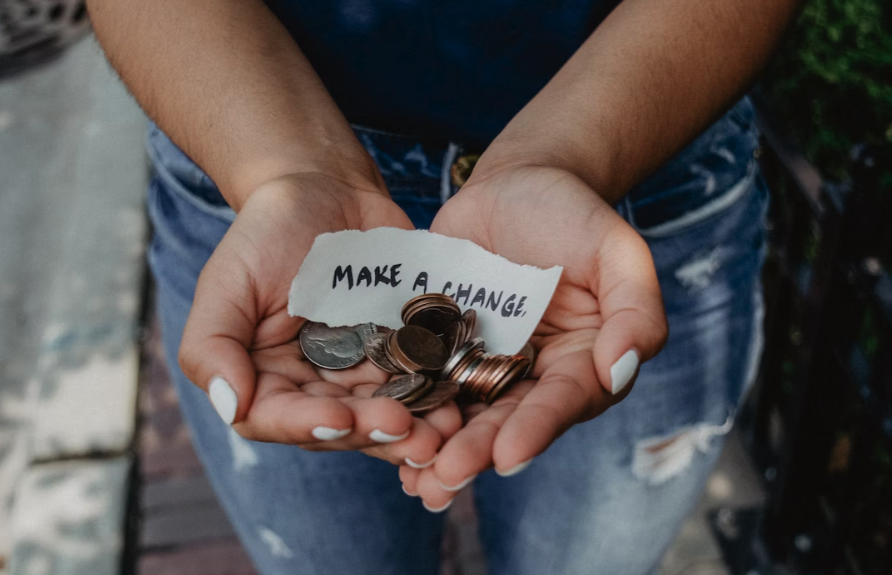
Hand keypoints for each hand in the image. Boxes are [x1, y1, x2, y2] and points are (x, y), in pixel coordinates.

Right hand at [178, 173, 461, 465]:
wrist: (326, 189)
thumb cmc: (266, 232)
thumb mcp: (227, 281)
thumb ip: (212, 345)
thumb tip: (230, 405)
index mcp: (265, 378)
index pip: (278, 418)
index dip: (309, 425)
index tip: (341, 419)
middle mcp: (314, 386)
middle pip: (341, 426)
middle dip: (372, 432)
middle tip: (407, 430)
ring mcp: (362, 372)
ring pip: (386, 413)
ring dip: (415, 428)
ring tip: (443, 431)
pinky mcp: (402, 352)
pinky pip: (422, 381)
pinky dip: (439, 395)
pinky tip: (460, 402)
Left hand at [403, 165, 667, 507]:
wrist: (516, 183)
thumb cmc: (574, 214)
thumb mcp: (617, 251)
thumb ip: (635, 309)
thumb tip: (621, 370)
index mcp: (581, 362)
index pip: (562, 401)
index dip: (537, 429)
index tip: (508, 455)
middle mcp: (532, 375)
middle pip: (507, 420)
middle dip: (477, 451)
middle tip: (446, 476)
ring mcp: (483, 363)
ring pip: (462, 413)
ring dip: (438, 447)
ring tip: (414, 478)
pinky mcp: (441, 347)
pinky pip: (423, 381)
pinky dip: (406, 408)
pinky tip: (381, 435)